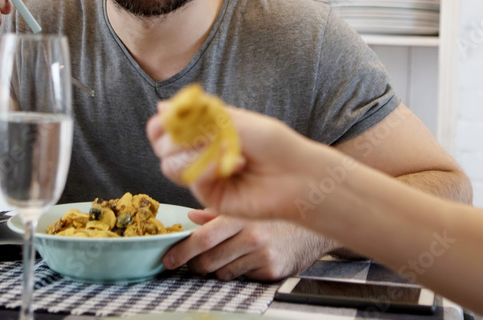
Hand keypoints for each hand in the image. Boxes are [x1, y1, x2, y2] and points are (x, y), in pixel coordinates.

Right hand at [147, 105, 339, 222]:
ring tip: (220, 150)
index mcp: (205, 132)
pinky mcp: (210, 198)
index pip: (167, 128)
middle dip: (173, 138)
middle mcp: (200, 155)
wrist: (297, 175)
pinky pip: (193, 180)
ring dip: (190, 153)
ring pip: (170, 166)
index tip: (167, 119)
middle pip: (162, 148)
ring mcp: (203, 177)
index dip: (162, 124)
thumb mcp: (236, 121)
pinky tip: (233, 166)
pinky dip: (208, 168)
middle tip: (196, 135)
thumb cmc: (273, 144)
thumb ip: (199, 116)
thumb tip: (162, 108)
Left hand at [162, 209, 332, 280]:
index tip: (169, 259)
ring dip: (216, 269)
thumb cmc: (277, 212)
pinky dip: (237, 272)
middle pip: (208, 261)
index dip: (182, 251)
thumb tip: (190, 218)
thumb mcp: (247, 205)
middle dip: (195, 264)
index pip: (203, 238)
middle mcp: (253, 235)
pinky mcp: (272, 270)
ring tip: (223, 257)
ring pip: (222, 273)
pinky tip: (246, 260)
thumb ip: (217, 212)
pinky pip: (242, 278)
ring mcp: (263, 255)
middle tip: (192, 262)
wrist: (314, 223)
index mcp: (242, 216)